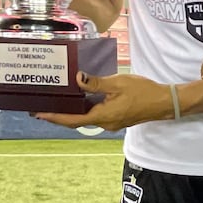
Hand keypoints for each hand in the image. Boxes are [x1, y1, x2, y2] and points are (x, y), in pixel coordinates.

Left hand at [36, 73, 171, 131]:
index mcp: (102, 116)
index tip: (39, 115)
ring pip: (86, 118)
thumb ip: (96, 82)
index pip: (72, 120)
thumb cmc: (143, 92)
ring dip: (72, 112)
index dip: (54, 117)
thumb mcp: (117, 83)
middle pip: (76, 121)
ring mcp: (111, 122)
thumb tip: (78, 79)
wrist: (163, 102)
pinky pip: (96, 115)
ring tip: (59, 102)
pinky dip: (85, 109)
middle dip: (60, 115)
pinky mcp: (116, 118)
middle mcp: (104, 123)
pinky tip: (82, 99)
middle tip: (43, 108)